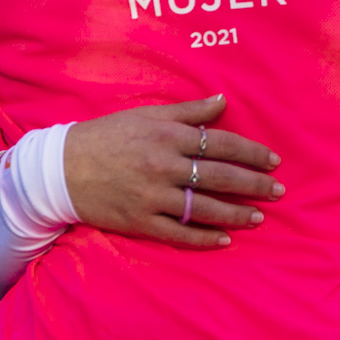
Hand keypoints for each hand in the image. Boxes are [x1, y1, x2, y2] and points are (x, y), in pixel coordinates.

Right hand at [63, 94, 283, 248]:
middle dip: (253, 184)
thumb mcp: (147, 115)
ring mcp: (152, 197)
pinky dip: (203, 238)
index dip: (250, 153)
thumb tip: (223, 101)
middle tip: (278, 191)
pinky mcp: (140, 222)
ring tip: (258, 216)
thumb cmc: (107, 136)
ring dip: (236, 213)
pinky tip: (225, 239)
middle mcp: (164, 166)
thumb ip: (189, 111)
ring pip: (204, 208)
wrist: (61, 169)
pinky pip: (179, 234)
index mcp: (168, 136)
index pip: (220, 144)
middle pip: (219, 177)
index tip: (273, 161)